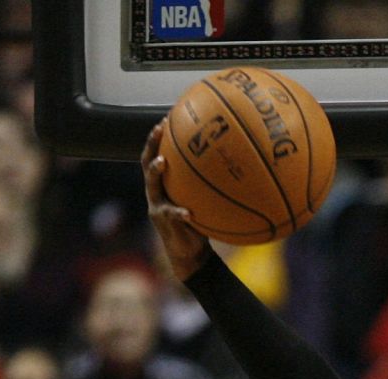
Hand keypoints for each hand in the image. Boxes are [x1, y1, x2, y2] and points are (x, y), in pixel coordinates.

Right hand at [143, 121, 211, 281]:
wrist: (191, 252)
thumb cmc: (202, 222)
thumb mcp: (206, 201)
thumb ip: (213, 185)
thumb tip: (240, 167)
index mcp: (165, 183)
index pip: (159, 153)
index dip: (160, 136)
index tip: (168, 117)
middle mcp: (156, 190)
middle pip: (147, 161)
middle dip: (151, 144)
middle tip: (159, 129)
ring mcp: (156, 205)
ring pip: (151, 184)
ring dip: (155, 171)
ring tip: (162, 162)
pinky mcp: (163, 222)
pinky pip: (171, 214)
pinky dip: (179, 213)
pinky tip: (189, 213)